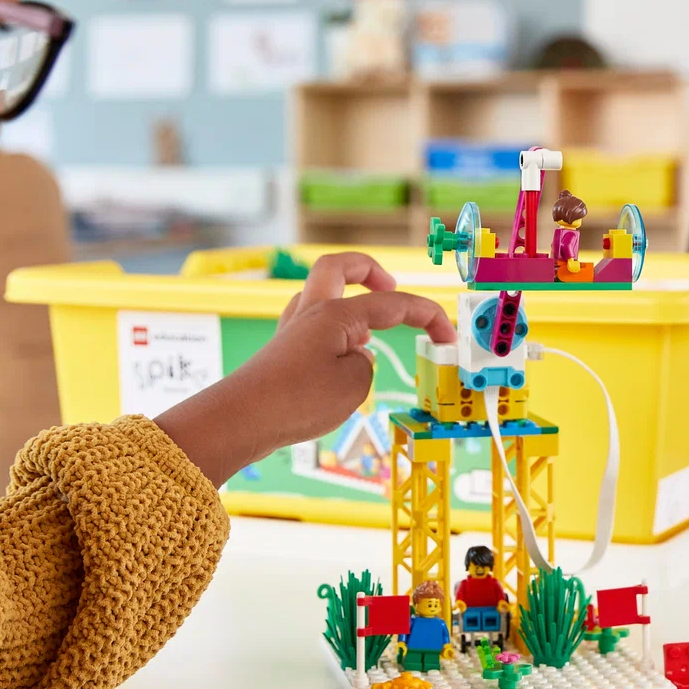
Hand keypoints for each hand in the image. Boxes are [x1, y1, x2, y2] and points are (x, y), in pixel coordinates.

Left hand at [155, 252, 455, 484]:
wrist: (241, 421)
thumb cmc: (296, 400)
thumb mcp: (354, 386)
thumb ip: (366, 364)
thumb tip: (356, 355)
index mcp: (335, 314)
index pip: (392, 304)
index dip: (426, 315)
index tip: (447, 336)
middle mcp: (310, 313)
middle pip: (337, 267)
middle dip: (369, 269)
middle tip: (391, 287)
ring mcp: (292, 331)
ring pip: (321, 295)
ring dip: (350, 302)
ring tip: (372, 334)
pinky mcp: (282, 353)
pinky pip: (312, 325)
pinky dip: (334, 332)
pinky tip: (343, 360)